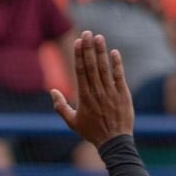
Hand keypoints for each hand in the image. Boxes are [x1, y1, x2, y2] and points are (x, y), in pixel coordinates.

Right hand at [51, 31, 133, 146]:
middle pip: (92, 66)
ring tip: (99, 37)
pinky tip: (114, 52)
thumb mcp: (72, 122)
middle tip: (87, 32)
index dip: (79, 55)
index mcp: (84, 97)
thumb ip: (60, 106)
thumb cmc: (92, 132)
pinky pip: (119, 77)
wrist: (114, 142)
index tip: (78, 42)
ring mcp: (110, 93)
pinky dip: (117, 64)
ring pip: (104, 69)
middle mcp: (97, 92)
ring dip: (101, 52)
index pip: (80, 71)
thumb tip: (52, 91)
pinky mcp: (123, 95)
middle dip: (89, 48)